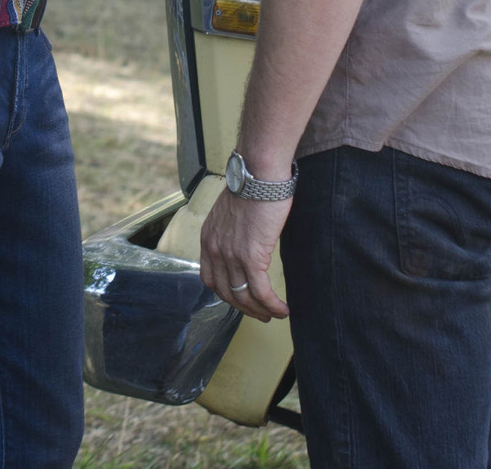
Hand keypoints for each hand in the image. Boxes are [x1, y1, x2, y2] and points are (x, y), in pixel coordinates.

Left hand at [200, 188, 292, 321]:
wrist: (259, 175)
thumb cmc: (252, 186)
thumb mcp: (231, 212)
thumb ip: (232, 231)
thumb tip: (245, 242)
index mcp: (208, 239)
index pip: (210, 278)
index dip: (226, 293)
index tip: (240, 299)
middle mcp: (215, 250)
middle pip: (226, 293)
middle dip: (244, 308)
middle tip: (260, 314)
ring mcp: (231, 255)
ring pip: (244, 296)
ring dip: (260, 310)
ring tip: (274, 314)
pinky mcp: (251, 257)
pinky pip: (261, 291)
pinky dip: (272, 304)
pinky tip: (282, 308)